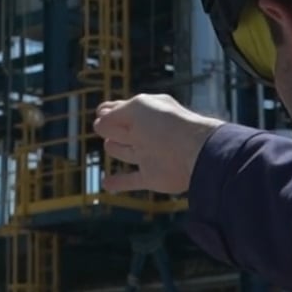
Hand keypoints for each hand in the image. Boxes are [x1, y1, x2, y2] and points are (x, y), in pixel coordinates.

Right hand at [94, 93, 225, 194]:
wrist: (193, 151)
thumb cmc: (165, 124)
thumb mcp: (136, 108)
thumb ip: (115, 115)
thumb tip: (99, 123)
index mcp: (148, 113)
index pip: (124, 110)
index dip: (110, 110)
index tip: (100, 111)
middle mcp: (148, 133)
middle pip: (124, 131)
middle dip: (112, 128)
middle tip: (99, 126)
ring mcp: (150, 155)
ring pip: (127, 152)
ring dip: (117, 148)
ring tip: (109, 145)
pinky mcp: (152, 177)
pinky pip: (132, 181)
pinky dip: (119, 183)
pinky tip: (106, 183)